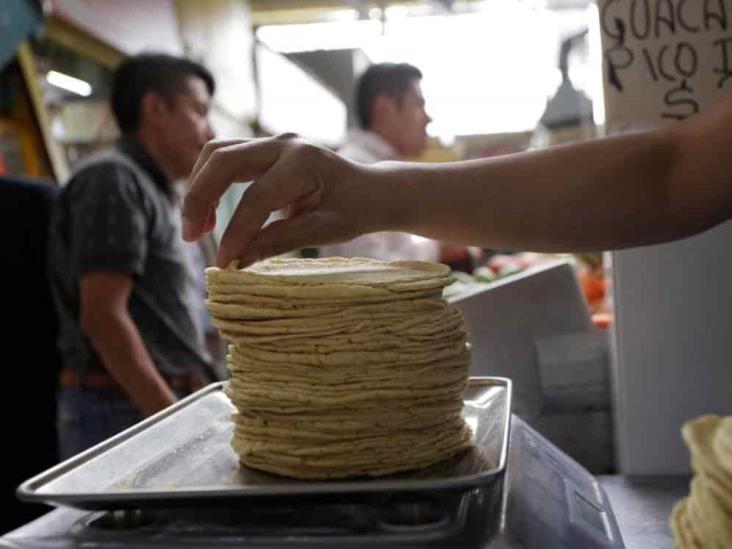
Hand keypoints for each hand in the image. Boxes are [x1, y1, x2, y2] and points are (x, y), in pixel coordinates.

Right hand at [182, 134, 389, 266]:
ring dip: (199, 187)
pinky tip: (209, 214)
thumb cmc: (354, 210)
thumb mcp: (324, 231)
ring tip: (197, 228)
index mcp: (303, 163)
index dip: (236, 232)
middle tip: (191, 237)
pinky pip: (226, 157)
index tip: (223, 262)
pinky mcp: (265, 149)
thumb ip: (279, 242)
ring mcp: (273, 142)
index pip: (256, 198)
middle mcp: (284, 144)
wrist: (371, 189)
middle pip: (223, 160)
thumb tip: (237, 261)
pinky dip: (210, 182)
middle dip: (199, 198)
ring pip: (218, 152)